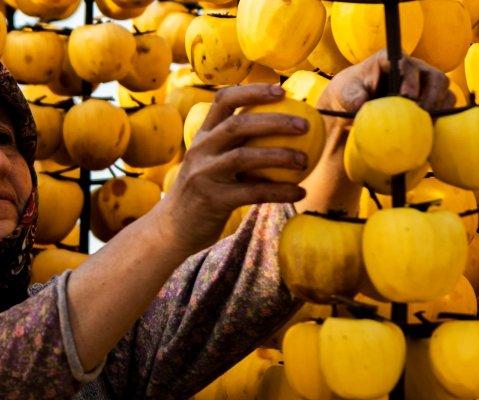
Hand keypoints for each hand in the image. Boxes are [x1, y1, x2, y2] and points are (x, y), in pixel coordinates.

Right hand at [158, 83, 309, 254]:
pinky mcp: (213, 200)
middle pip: (238, 125)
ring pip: (244, 156)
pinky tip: (300, 192)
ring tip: (305, 160)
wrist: (173, 230)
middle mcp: (201, 151)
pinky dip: (280, 191)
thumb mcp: (212, 165)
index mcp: (202, 136)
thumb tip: (284, 133)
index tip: (281, 90)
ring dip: (280, 155)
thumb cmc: (204, 195)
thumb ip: (235, 148)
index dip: (253, 91)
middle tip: (304, 125)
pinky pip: (253, 192)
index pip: (224, 101)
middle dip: (275, 120)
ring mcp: (204, 174)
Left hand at [319, 50, 454, 116]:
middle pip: (435, 76)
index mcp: (392, 59)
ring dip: (438, 106)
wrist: (355, 99)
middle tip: (420, 113)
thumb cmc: (351, 91)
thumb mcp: (346, 92)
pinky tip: (427, 125)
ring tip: (423, 121)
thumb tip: (362, 104)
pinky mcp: (430, 96)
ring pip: (444, 89)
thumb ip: (353, 96)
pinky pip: (446, 102)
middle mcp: (413, 67)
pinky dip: (441, 113)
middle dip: (431, 96)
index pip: (408, 64)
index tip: (406, 97)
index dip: (411, 80)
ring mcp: (424, 81)